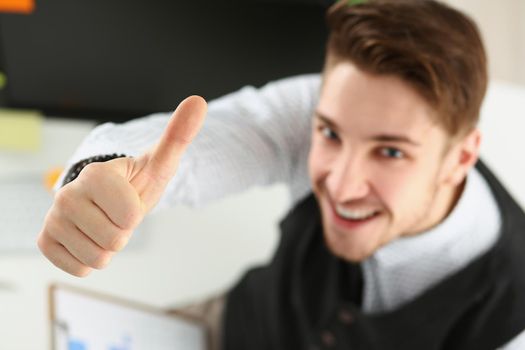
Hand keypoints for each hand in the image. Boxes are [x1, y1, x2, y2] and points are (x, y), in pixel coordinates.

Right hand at [37, 96, 206, 276]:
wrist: (107, 197)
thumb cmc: (135, 181)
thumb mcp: (159, 162)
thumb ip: (178, 135)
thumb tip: (199, 101)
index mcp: (95, 175)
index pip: (131, 218)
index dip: (136, 213)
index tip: (129, 198)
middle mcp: (66, 195)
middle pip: (115, 241)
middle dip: (123, 232)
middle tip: (117, 214)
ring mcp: (53, 219)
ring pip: (98, 258)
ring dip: (108, 246)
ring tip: (104, 224)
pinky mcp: (46, 240)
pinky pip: (80, 269)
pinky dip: (91, 259)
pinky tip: (89, 237)